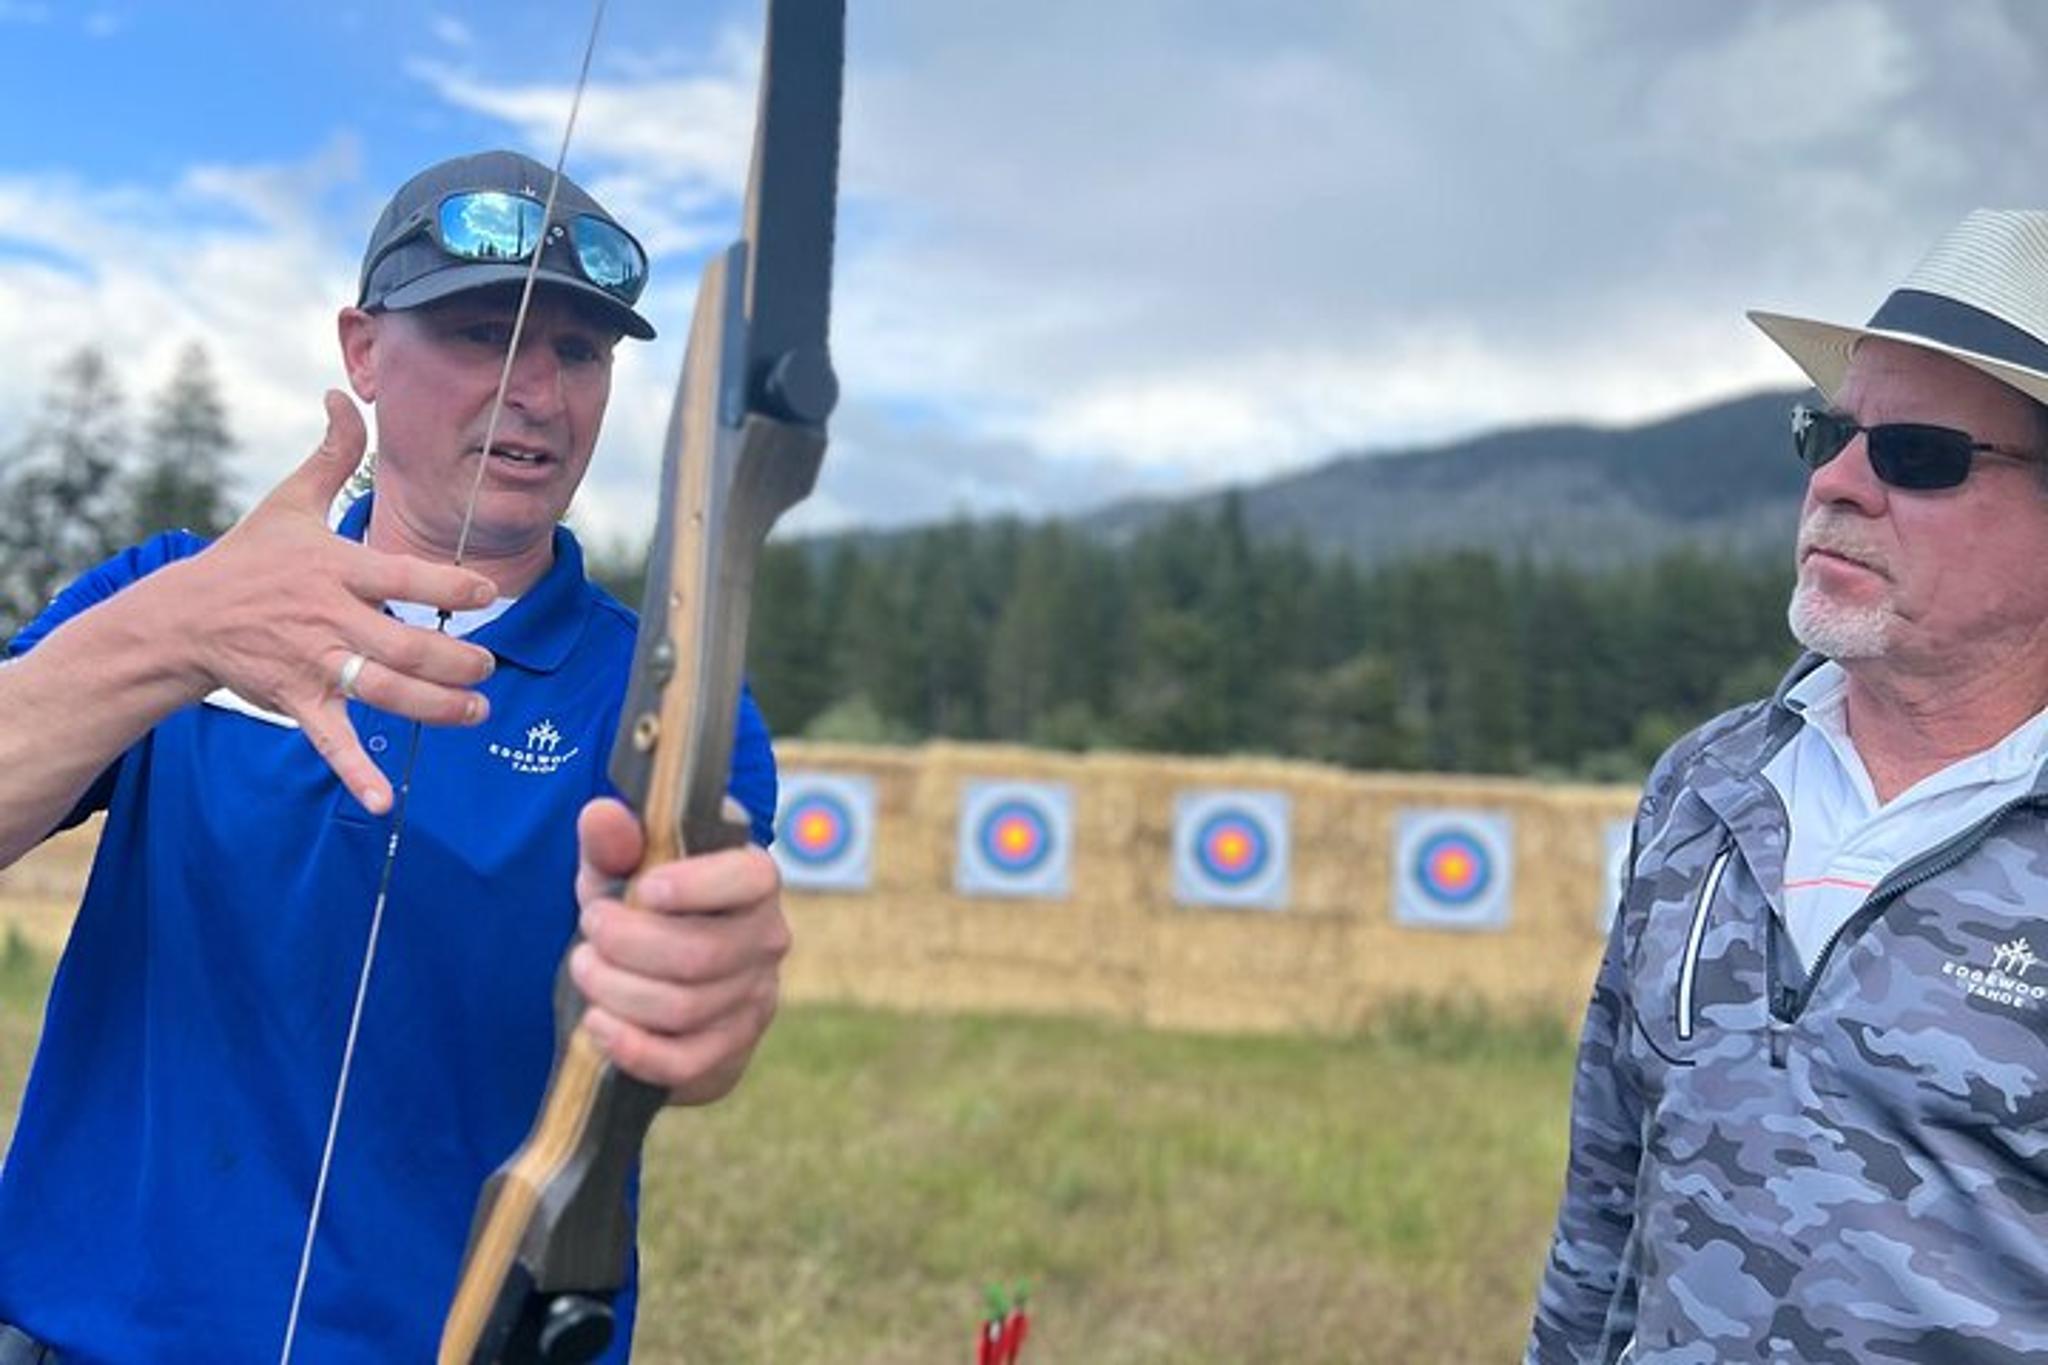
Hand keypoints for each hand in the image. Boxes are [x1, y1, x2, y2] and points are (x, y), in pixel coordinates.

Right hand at [164, 391, 498, 812]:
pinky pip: (331, 740)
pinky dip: (356, 771)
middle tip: (487, 668)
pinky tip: (385, 800)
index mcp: (336, 568)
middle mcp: (329, 617)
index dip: (450, 586)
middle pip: (405, 645)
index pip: (404, 576)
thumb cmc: (248, 559)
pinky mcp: (296, 699)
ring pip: (383, 691)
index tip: (488, 592)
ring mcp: (313, 662)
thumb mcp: (289, 502)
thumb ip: (332, 454)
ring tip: (475, 711)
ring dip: (434, 708)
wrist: (182, 616)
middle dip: (455, 661)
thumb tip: (343, 393)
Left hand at [570, 796, 790, 1103]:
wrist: (654, 976)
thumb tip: (601, 814)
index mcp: (753, 880)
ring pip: (683, 1008)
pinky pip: (682, 1060)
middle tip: (589, 928)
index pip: (749, 879)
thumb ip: (613, 839)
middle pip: (700, 954)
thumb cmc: (643, 908)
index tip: (644, 889)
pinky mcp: (729, 1049)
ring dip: (616, 990)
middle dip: (626, 943)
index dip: (697, 886)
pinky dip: (629, 1046)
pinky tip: (597, 1022)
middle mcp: (766, 938)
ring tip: (585, 967)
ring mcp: (754, 999)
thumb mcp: (621, 868)